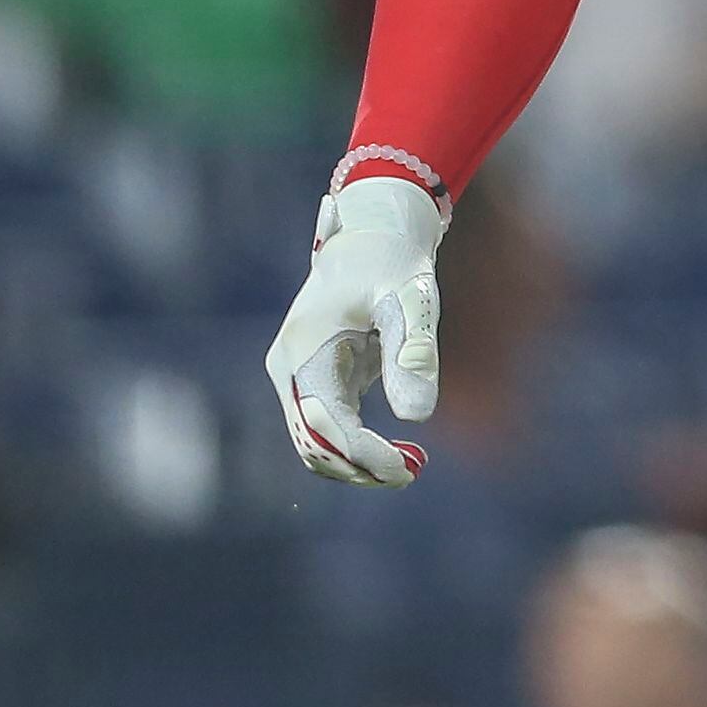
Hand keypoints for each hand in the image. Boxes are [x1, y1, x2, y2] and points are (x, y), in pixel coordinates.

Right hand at [263, 179, 443, 487]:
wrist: (375, 233)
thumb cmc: (395, 262)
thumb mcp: (411, 300)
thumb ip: (413, 352)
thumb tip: (417, 418)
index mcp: (304, 348)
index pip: (326, 421)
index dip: (363, 453)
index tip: (405, 469)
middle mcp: (288, 367)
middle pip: (312, 441)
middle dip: (358, 467)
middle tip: (412, 473)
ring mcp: (295, 376)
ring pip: (314, 443)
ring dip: (355, 464)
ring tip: (409, 466)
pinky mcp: (312, 380)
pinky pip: (325, 430)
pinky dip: (354, 449)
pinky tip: (396, 453)